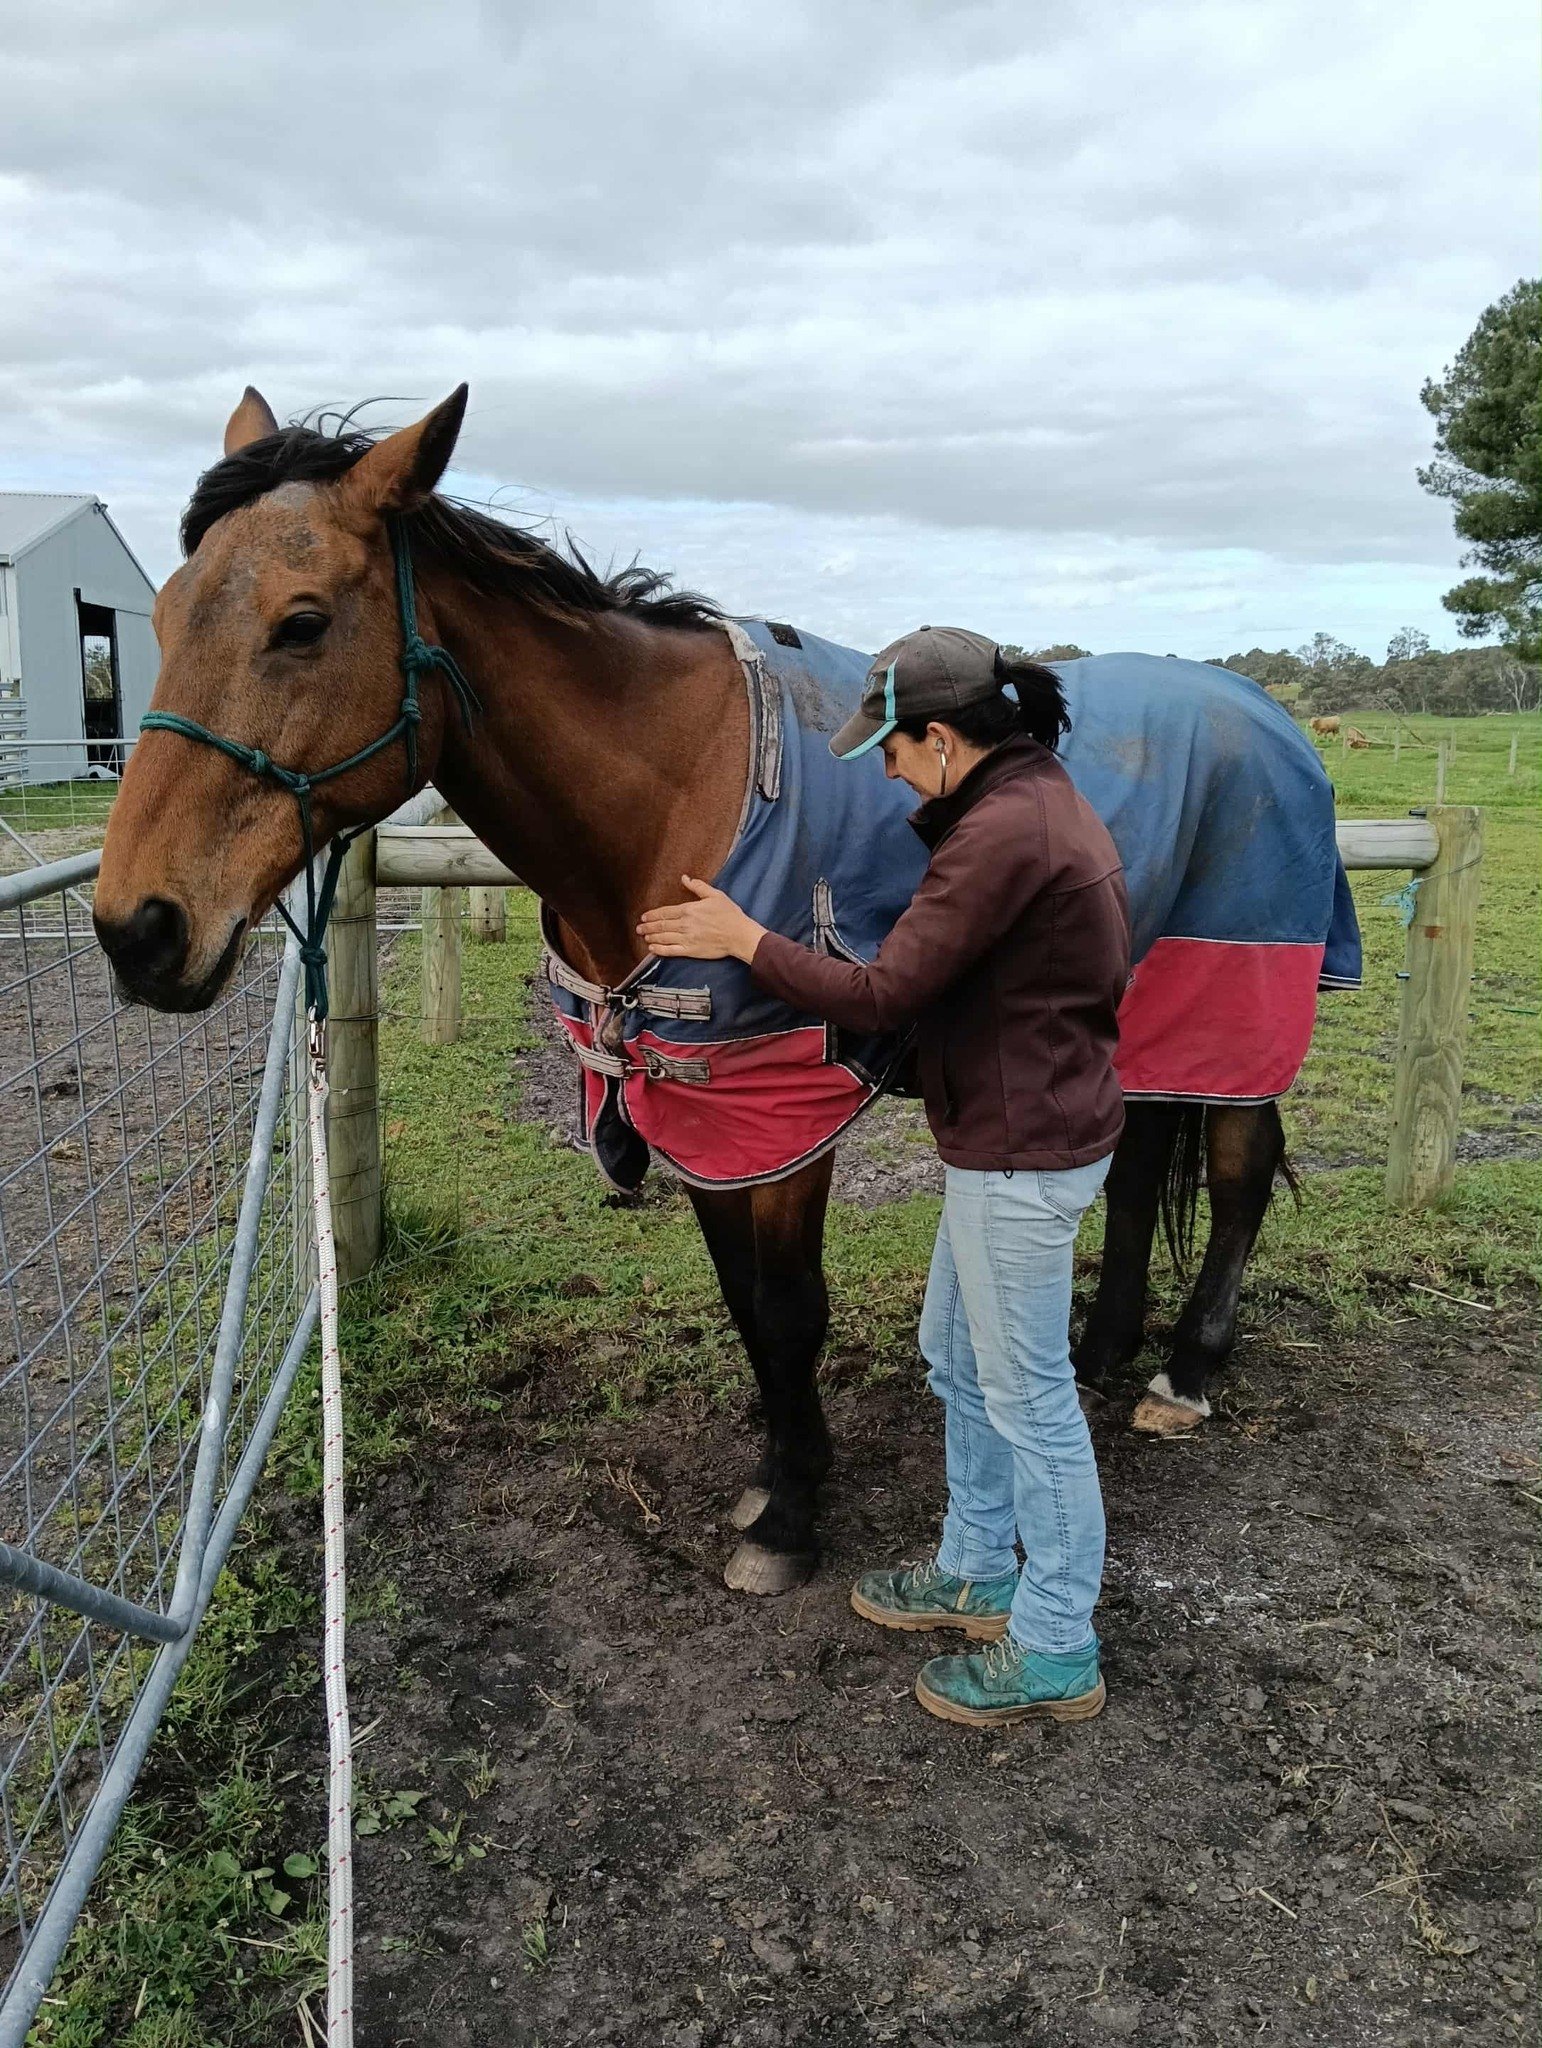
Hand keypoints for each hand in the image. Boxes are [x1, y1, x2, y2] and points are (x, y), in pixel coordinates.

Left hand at [638, 877, 766, 962]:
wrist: (739, 935)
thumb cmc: (729, 914)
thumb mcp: (715, 895)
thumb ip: (698, 887)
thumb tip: (685, 878)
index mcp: (689, 910)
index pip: (665, 912)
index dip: (653, 915)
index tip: (645, 917)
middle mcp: (685, 924)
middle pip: (661, 925)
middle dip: (648, 927)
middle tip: (639, 928)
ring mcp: (687, 938)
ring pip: (663, 938)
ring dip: (652, 937)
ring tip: (644, 937)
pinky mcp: (691, 951)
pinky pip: (671, 951)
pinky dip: (660, 950)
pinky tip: (653, 950)